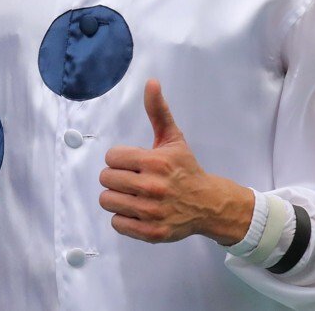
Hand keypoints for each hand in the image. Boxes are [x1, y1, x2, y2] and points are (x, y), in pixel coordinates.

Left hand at [99, 80, 253, 245]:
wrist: (208, 204)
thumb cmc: (185, 169)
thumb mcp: (173, 138)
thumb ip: (158, 110)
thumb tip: (151, 82)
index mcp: (155, 162)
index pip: (111, 157)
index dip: (120, 159)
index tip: (134, 163)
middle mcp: (152, 187)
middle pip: (106, 179)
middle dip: (116, 178)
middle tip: (132, 180)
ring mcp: (152, 211)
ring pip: (107, 201)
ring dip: (117, 198)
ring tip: (133, 195)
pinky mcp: (151, 232)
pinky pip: (117, 223)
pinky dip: (123, 218)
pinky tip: (137, 210)